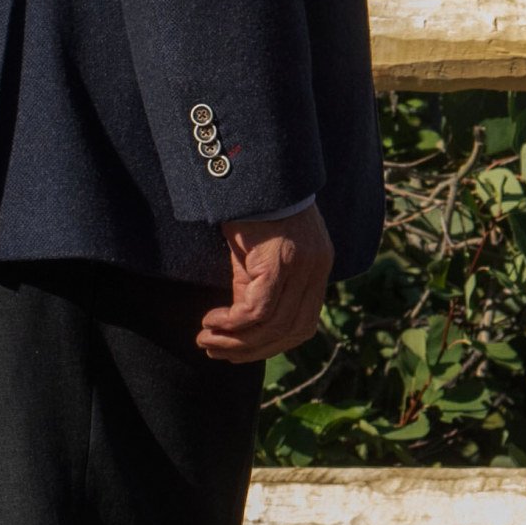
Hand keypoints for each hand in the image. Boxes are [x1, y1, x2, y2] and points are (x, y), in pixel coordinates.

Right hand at [198, 205, 333, 362]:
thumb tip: (243, 326)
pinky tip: (211, 320)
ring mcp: (302, 265)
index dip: (271, 346)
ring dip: (236, 341)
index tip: (241, 352)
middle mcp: (317, 268)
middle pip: (290, 330)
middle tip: (216, 351)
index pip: (303, 325)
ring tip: (207, 339)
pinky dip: (232, 323)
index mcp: (318, 268)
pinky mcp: (279, 260)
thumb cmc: (255, 211)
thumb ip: (262, 288)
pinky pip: (257, 309)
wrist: (253, 172)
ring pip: (272, 325)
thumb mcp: (264, 256)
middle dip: (251, 350)